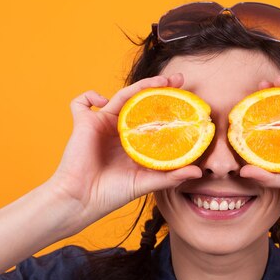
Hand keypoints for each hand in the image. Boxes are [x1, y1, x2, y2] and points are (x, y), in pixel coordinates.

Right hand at [47, 74, 201, 224]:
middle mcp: (120, 129)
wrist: (82, 200)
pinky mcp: (84, 123)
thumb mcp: (146, 183)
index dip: (170, 106)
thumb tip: (199, 172)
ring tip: (161, 82)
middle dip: (160, 87)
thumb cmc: (111, 194)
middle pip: (141, 101)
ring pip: (122, 96)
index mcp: (135, 141)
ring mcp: (102, 124)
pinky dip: (90, 95)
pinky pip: (81, 102)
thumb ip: (170, 176)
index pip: (155, 117)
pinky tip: (103, 101)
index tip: (189, 99)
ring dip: (141, 85)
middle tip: (179, 79)